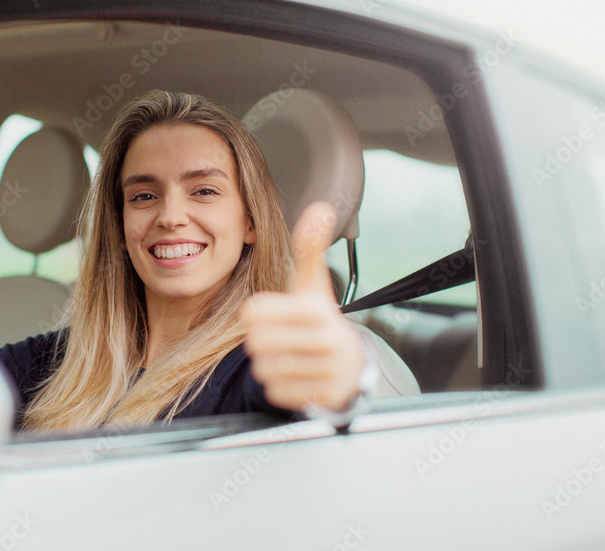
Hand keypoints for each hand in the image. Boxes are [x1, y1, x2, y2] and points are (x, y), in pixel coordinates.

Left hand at [242, 201, 364, 411]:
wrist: (351, 366)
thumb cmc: (319, 321)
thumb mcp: (314, 286)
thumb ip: (310, 250)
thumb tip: (320, 210)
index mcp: (316, 311)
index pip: (253, 313)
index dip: (255, 315)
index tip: (268, 316)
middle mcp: (326, 341)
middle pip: (256, 343)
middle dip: (260, 341)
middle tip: (277, 339)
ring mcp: (327, 371)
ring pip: (263, 369)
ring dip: (268, 364)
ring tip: (286, 357)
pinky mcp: (324, 396)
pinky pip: (275, 392)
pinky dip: (277, 385)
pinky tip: (293, 375)